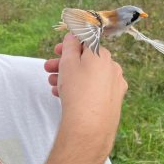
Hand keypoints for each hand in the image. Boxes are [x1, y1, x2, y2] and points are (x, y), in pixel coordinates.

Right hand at [45, 33, 127, 150]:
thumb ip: (69, 45)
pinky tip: (62, 95)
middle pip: (85, 60)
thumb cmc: (76, 90)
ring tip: (52, 84)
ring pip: (88, 75)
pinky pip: (93, 89)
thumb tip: (73, 36)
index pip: (85, 42)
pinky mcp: (113, 101)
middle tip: (48, 68)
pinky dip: (79, 88)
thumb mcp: (68, 62)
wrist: (88, 126)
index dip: (69, 45)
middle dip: (64, 63)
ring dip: (68, 76)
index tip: (56, 50)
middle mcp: (112, 68)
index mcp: (102, 55)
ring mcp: (114, 85)